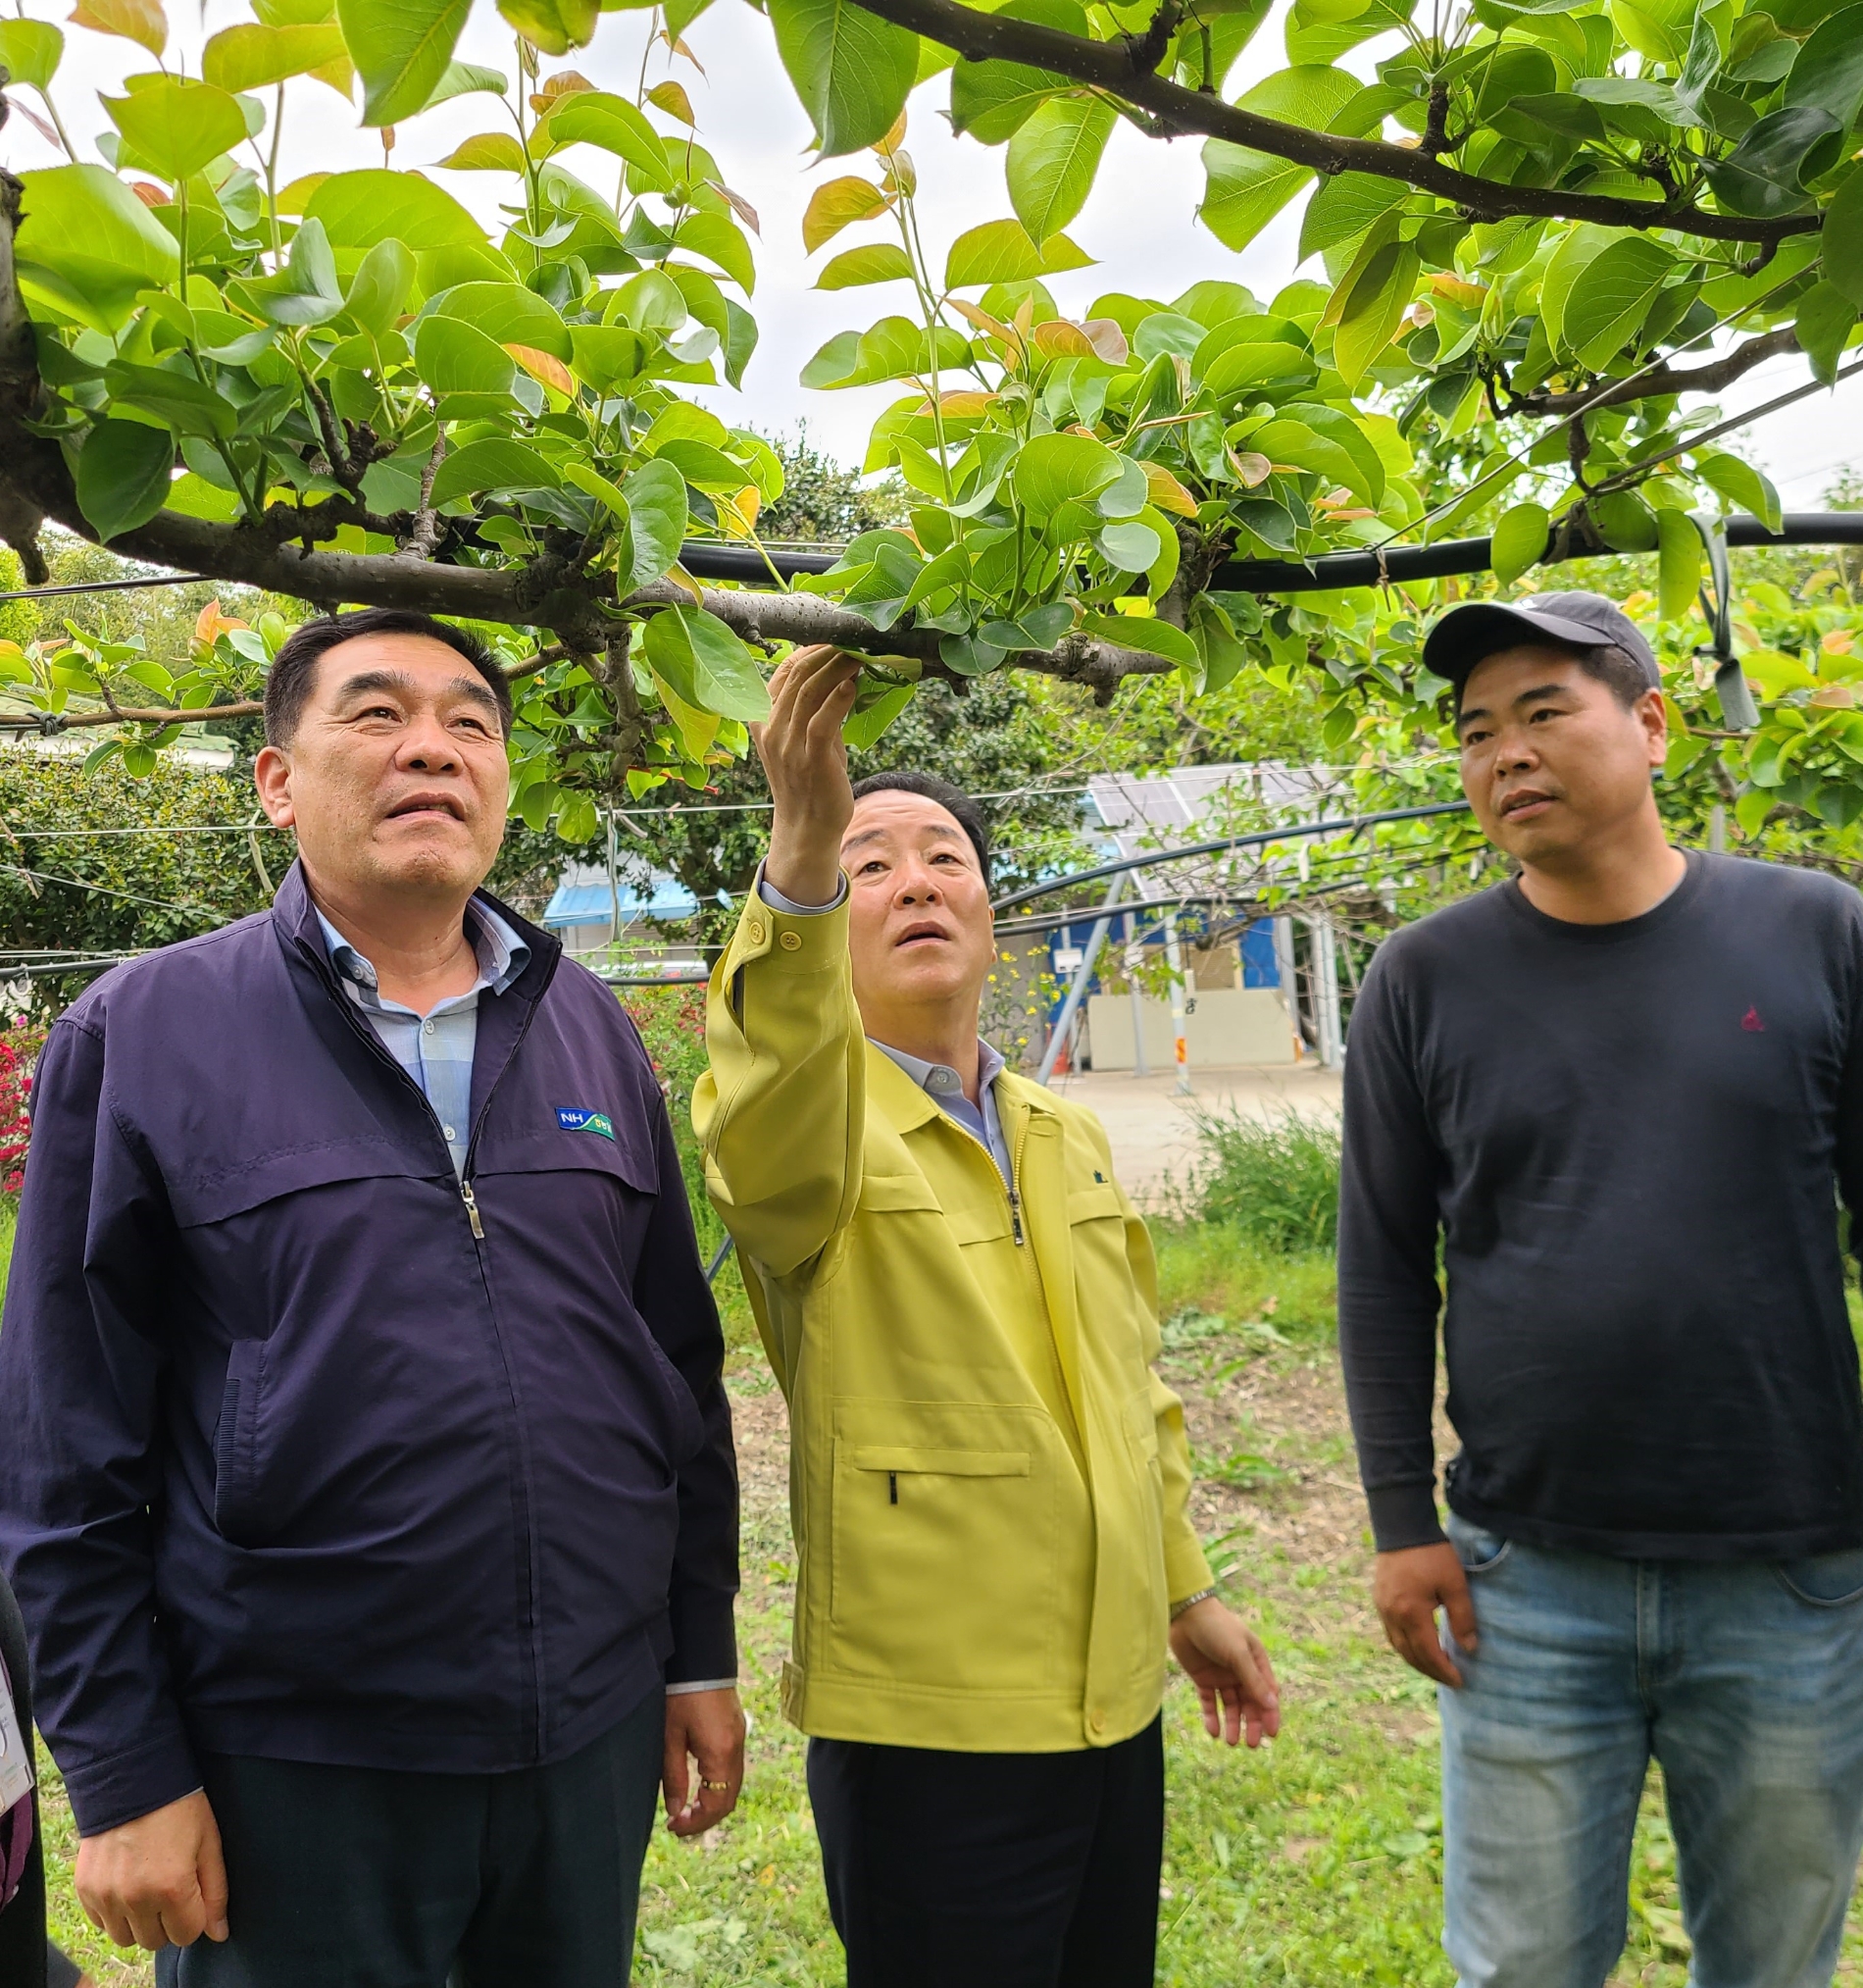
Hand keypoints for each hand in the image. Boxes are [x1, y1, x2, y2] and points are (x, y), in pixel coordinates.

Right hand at [75, 1789, 228, 1951]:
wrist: (133, 1778)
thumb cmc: (179, 1807)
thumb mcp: (209, 1842)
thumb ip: (215, 1891)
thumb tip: (219, 1933)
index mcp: (172, 1888)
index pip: (186, 1934)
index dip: (194, 1916)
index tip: (193, 1893)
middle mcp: (135, 1899)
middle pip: (155, 1940)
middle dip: (168, 1921)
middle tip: (172, 1889)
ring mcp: (106, 1896)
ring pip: (126, 1938)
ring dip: (140, 1922)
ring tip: (149, 1888)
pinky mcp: (85, 1890)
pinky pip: (101, 1923)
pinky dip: (115, 1913)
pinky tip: (127, 1884)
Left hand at [663, 1686, 745, 1838]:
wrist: (700, 1658)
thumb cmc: (681, 1695)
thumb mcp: (670, 1737)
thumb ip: (674, 1776)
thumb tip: (676, 1811)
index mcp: (721, 1753)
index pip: (716, 1804)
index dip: (696, 1823)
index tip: (673, 1827)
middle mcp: (737, 1749)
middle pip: (728, 1798)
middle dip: (705, 1818)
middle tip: (679, 1825)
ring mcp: (740, 1738)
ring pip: (732, 1785)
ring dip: (712, 1802)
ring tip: (686, 1809)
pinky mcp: (736, 1729)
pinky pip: (733, 1769)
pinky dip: (718, 1785)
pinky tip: (699, 1785)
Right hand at [752, 646, 860, 906]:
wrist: (806, 828)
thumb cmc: (809, 781)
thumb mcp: (803, 740)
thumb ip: (814, 709)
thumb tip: (842, 675)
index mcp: (763, 720)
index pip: (782, 672)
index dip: (809, 650)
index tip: (834, 639)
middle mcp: (771, 729)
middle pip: (797, 676)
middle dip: (826, 652)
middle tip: (853, 639)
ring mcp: (788, 744)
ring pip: (810, 692)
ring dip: (837, 668)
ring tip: (859, 653)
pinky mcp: (810, 758)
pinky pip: (822, 720)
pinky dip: (838, 697)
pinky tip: (854, 683)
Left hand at [1169, 1598, 1280, 1747]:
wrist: (1185, 1614)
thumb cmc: (1217, 1628)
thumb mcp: (1238, 1653)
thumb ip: (1253, 1680)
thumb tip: (1273, 1704)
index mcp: (1255, 1662)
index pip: (1267, 1693)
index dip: (1270, 1714)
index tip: (1271, 1734)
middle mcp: (1240, 1671)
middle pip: (1250, 1704)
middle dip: (1251, 1724)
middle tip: (1250, 1744)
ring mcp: (1221, 1676)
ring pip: (1231, 1706)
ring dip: (1232, 1724)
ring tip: (1231, 1742)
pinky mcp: (1203, 1679)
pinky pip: (1210, 1703)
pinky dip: (1212, 1718)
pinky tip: (1213, 1732)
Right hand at [1374, 1541, 1476, 1687]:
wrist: (1402, 1526)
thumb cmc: (1432, 1554)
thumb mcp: (1455, 1584)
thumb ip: (1463, 1618)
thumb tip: (1470, 1649)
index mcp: (1411, 1613)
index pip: (1429, 1653)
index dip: (1445, 1670)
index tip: (1461, 1681)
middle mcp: (1392, 1615)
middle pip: (1410, 1654)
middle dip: (1430, 1671)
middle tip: (1449, 1679)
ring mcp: (1382, 1607)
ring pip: (1397, 1646)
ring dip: (1416, 1661)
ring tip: (1434, 1667)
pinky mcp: (1379, 1599)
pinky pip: (1391, 1632)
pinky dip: (1405, 1645)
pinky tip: (1416, 1645)